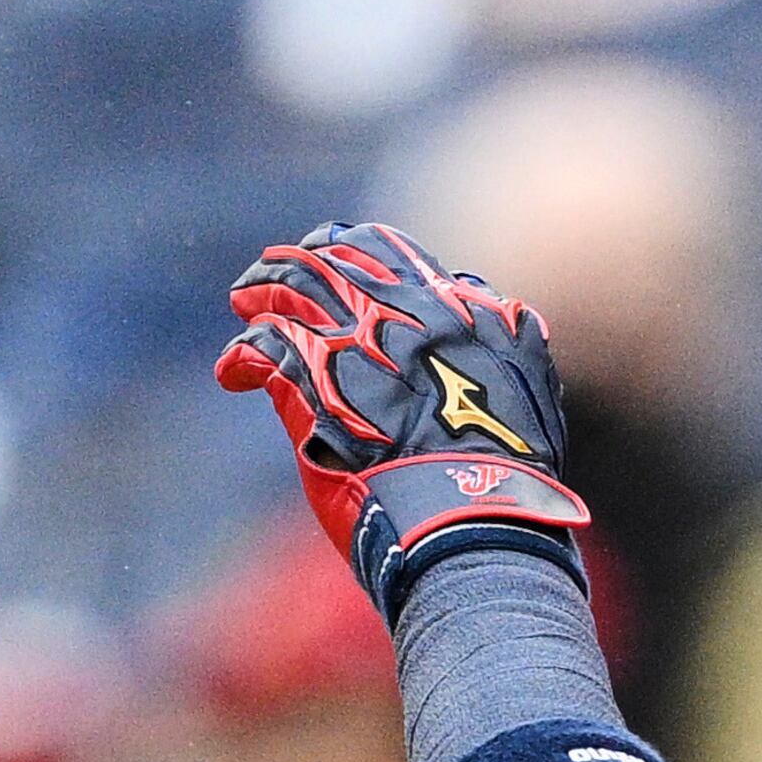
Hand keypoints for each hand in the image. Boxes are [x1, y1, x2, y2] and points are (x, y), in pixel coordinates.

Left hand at [217, 222, 591, 618]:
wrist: (478, 515)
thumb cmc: (511, 465)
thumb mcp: (528, 379)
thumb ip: (504, 331)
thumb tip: (484, 297)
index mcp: (449, 306)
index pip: (385, 250)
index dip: (351, 247)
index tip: (334, 253)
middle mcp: (395, 313)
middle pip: (327, 260)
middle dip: (295, 262)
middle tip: (272, 272)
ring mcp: (351, 346)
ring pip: (286, 290)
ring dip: (261, 290)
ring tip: (245, 301)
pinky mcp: (311, 389)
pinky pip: (260, 351)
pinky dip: (241, 358)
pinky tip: (233, 373)